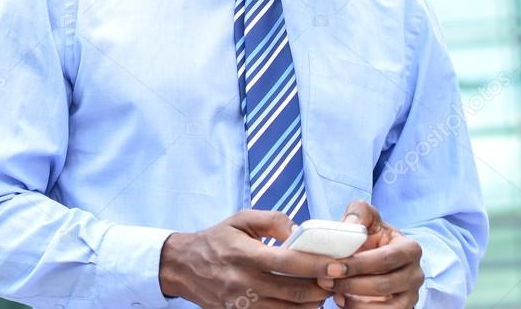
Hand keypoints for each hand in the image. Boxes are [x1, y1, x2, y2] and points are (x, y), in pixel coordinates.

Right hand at [159, 209, 336, 307]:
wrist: (184, 266)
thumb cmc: (217, 239)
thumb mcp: (241, 220)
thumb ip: (273, 220)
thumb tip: (300, 231)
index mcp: (245, 254)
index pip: (288, 262)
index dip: (316, 265)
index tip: (337, 265)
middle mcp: (243, 282)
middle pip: (293, 291)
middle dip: (321, 288)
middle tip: (335, 280)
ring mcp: (241, 303)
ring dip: (311, 303)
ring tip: (321, 291)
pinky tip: (302, 302)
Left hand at [315, 200, 423, 307]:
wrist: (373, 252)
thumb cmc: (370, 233)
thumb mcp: (366, 216)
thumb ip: (358, 213)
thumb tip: (350, 225)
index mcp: (410, 249)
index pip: (385, 259)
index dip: (359, 264)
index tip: (334, 266)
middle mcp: (415, 274)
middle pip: (383, 284)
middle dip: (350, 283)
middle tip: (325, 279)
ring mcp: (411, 295)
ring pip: (384, 306)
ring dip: (353, 301)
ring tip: (332, 290)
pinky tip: (342, 299)